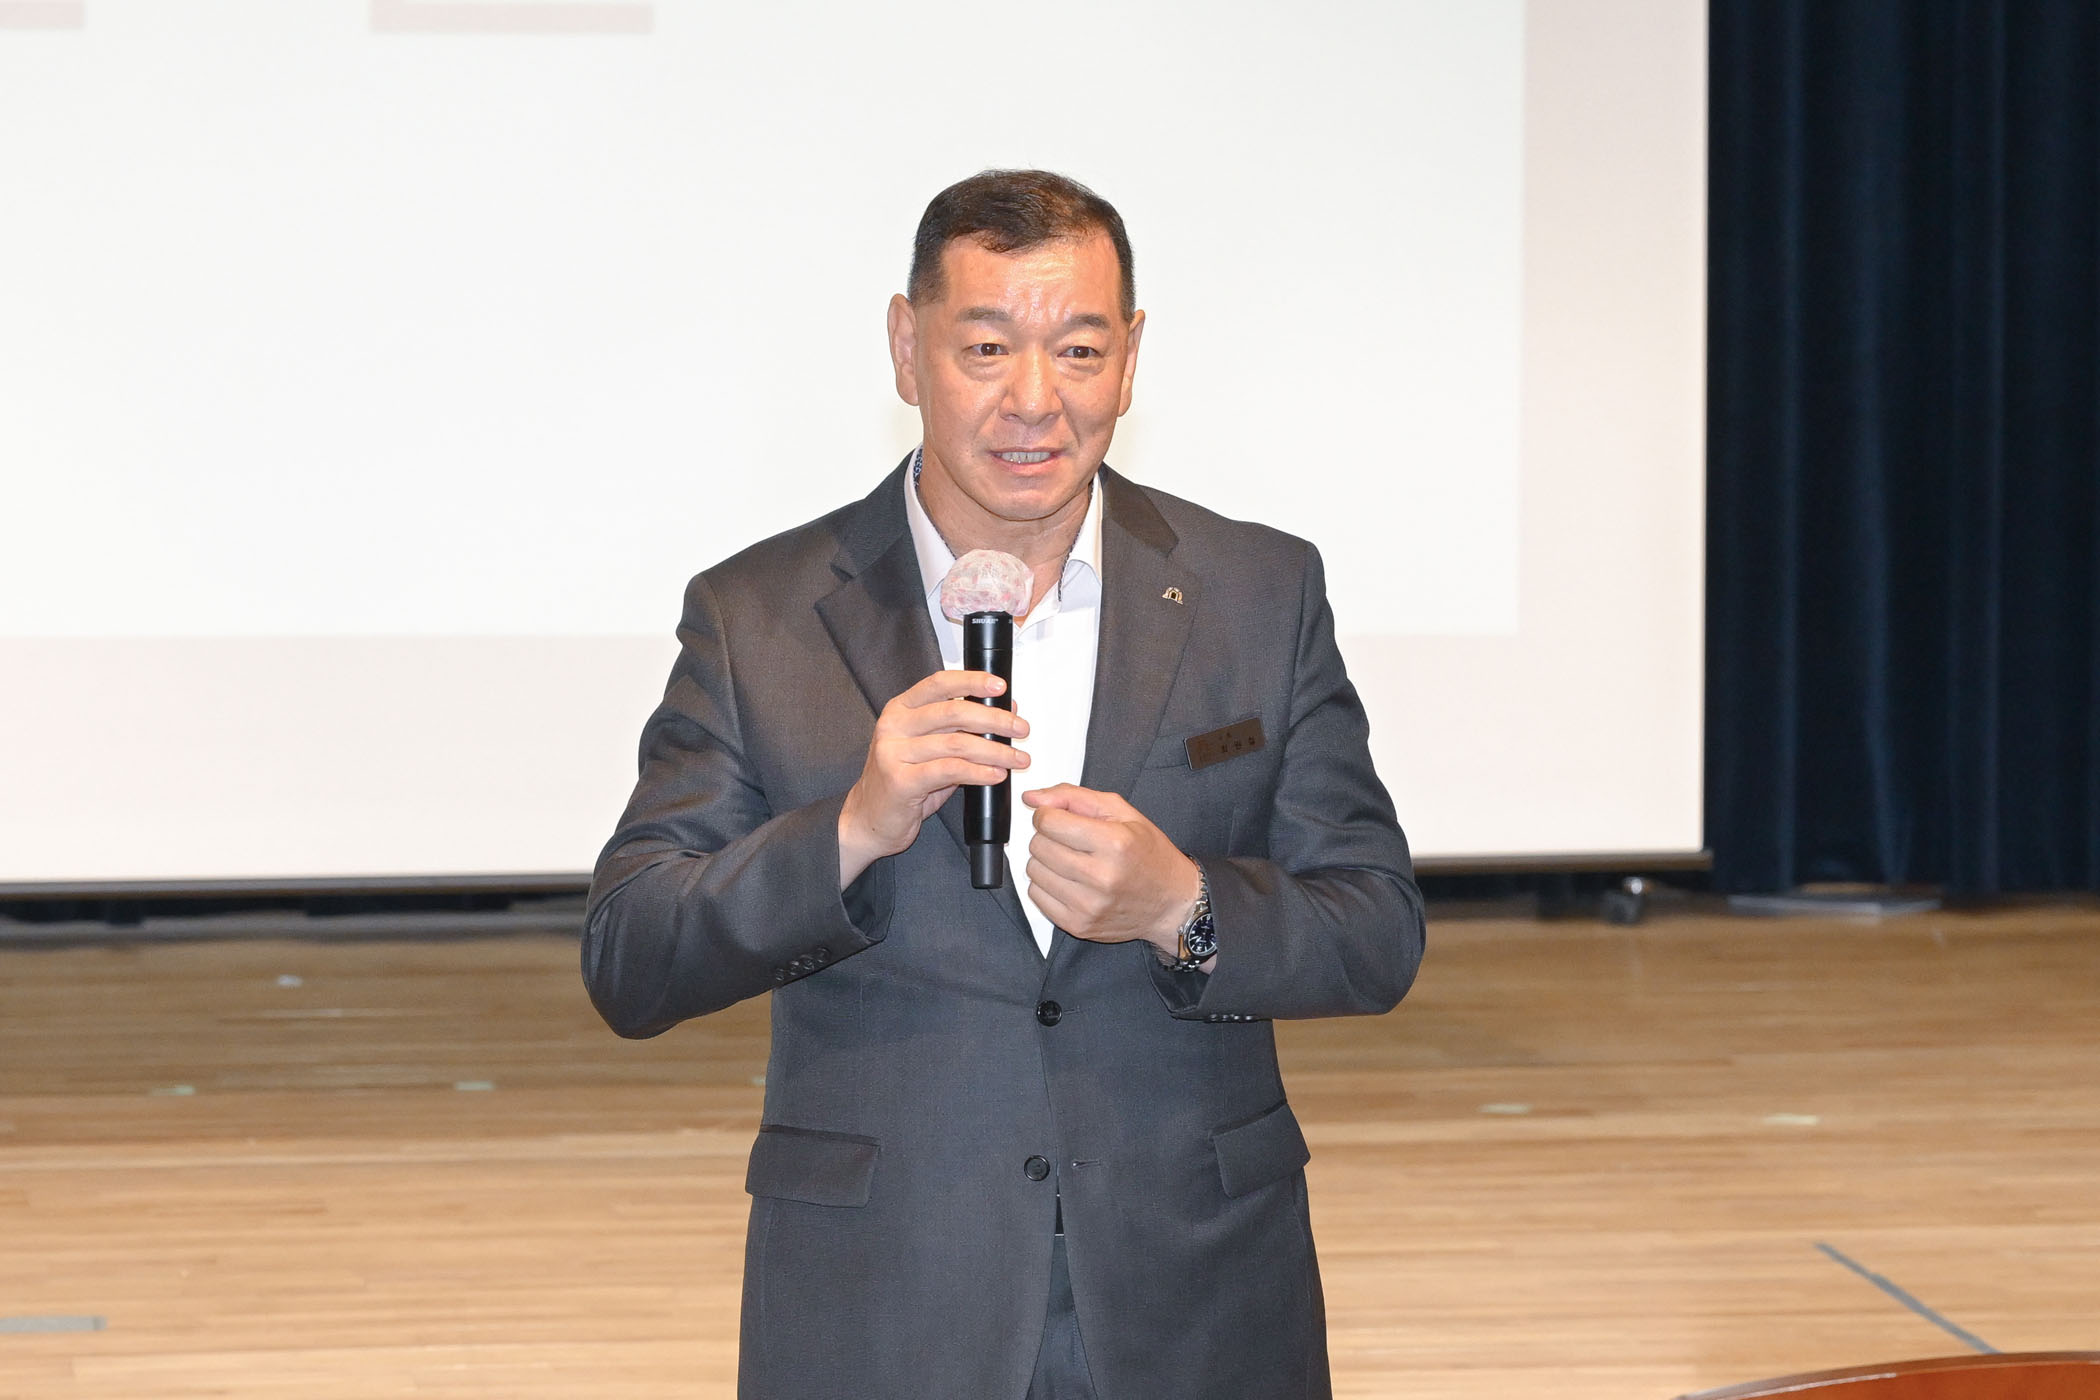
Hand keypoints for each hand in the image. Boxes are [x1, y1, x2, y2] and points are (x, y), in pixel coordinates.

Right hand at [838, 670, 1029, 887]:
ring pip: (956, 743)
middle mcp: (894, 726)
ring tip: (1017, 758)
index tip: (1000, 686)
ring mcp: (893, 753)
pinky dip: (978, 772)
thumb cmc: (903, 781)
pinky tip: (995, 775)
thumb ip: (961, 728)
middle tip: (1021, 729)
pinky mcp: (900, 781)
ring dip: (994, 751)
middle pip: (953, 712)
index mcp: (900, 709)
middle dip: (995, 720)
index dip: (972, 681)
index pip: (939, 684)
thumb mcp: (932, 748)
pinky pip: (949, 770)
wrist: (868, 819)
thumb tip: (1004, 708)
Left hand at [1021, 784, 1200, 957]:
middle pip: (1039, 846)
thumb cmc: (1149, 855)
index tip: (1058, 818)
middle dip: (1047, 836)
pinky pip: (1036, 896)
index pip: (1050, 822)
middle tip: (1069, 840)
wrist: (1172, 904)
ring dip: (1045, 861)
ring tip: (1070, 861)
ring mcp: (1088, 905)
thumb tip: (1032, 798)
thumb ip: (1074, 798)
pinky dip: (1046, 884)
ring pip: (1034, 871)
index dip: (1048, 815)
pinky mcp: (1078, 926)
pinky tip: (1068, 881)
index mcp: (1114, 843)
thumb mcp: (1123, 813)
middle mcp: (1101, 876)